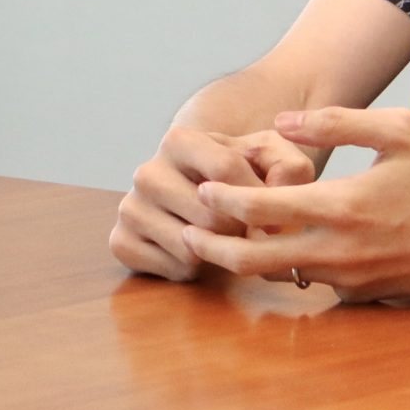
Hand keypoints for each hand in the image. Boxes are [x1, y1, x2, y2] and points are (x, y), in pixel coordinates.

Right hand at [110, 125, 320, 281]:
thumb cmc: (247, 173)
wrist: (209, 193)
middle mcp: (146, 171)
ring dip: (218, 250)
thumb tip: (274, 201)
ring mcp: (130, 207)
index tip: (273, 205)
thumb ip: (288, 166)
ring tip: (223, 235)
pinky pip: (175, 269)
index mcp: (177, 139)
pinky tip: (199, 248)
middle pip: (210, 218)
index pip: (226, 171)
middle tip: (248, 227)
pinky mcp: (121, 241)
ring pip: (191, 248)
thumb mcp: (274, 158)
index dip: (258, 196)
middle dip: (240, 230)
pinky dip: (197, 267)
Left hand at [179, 106, 409, 300]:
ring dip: (253, 263)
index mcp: (344, 206)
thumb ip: (337, 122)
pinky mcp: (373, 295)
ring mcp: (358, 280)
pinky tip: (287, 249)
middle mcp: (344, 252)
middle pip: (258, 261)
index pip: (264, 208)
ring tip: (227, 242)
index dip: (226, 199)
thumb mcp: (400, 129)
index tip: (204, 189)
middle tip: (189, 237)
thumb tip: (282, 123)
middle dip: (216, 250)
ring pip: (286, 277)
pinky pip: (320, 285)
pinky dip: (295, 270)